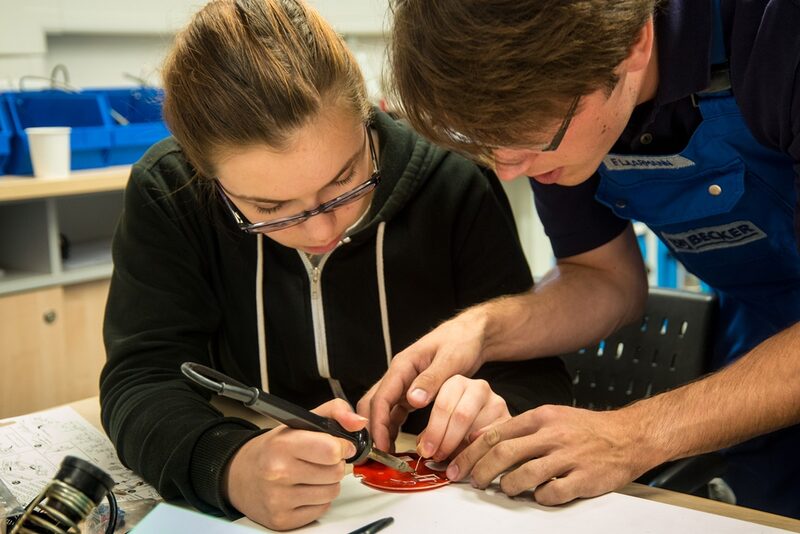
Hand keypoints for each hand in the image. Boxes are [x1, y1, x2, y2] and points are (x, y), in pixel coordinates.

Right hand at [223, 399, 366, 530]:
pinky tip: (302, 490)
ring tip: (310, 474)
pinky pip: (322, 510)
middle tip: (318, 460)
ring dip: (327, 483)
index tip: (339, 445)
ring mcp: (279, 499)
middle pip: (336, 472)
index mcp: (283, 445)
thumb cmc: (272, 448)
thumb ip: (334, 412)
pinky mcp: (282, 520)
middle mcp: (278, 473)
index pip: (332, 450)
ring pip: (332, 492)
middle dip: (333, 465)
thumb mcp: (300, 421)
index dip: (342, 447)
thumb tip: (358, 421)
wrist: (239, 474)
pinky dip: (318, 500)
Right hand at [358, 309, 487, 450]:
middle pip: (373, 404)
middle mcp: (399, 375)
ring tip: (385, 455)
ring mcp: (404, 384)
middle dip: (370, 429)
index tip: (380, 446)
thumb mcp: (450, 360)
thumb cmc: (461, 342)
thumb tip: (412, 399)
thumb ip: (431, 379)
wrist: (472, 334)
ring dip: (380, 431)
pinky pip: (395, 412)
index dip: (377, 424)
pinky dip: (392, 428)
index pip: (381, 398)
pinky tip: (396, 443)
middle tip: (376, 455)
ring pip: (382, 410)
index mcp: (403, 365)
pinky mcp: (411, 392)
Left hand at [417, 375, 510, 461]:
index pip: (444, 405)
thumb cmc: (455, 419)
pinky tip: (472, 461)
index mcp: (457, 382)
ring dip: (464, 451)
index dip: (434, 431)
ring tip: (454, 463)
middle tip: (438, 458)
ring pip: (480, 429)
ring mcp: (497, 402)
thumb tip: (423, 448)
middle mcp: (479, 387)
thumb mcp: (439, 418)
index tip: (426, 450)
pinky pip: (495, 439)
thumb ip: (430, 431)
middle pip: (461, 416)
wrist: (484, 413)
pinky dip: (481, 453)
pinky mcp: (510, 419)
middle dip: (446, 441)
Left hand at [446, 405, 658, 504]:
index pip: (496, 433)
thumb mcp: (551, 417)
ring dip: (508, 486)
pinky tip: (538, 496)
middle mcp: (552, 434)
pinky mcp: (584, 478)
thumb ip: (520, 429)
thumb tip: (483, 438)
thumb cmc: (587, 429)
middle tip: (473, 483)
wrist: (629, 435)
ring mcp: (568, 456)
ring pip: (525, 474)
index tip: (459, 466)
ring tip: (506, 490)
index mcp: (541, 417)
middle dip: (481, 471)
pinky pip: (553, 493)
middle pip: (504, 453)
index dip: (472, 453)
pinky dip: (540, 498)